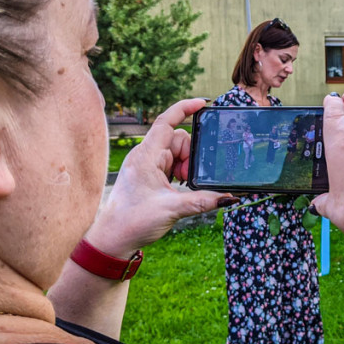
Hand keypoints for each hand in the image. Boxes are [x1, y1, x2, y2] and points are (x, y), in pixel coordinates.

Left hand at [86, 98, 235, 256]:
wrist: (112, 239)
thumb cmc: (132, 221)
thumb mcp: (173, 209)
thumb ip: (203, 201)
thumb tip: (230, 197)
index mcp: (146, 156)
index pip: (166, 122)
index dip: (184, 108)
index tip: (204, 103)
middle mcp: (145, 156)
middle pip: (178, 140)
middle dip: (190, 156)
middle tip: (188, 179)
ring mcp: (147, 165)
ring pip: (177, 153)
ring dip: (186, 167)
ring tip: (182, 187)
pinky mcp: (149, 175)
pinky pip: (171, 164)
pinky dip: (180, 173)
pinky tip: (179, 189)